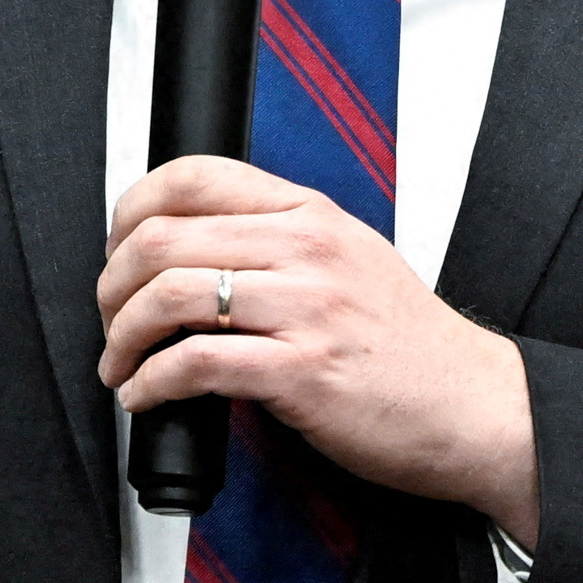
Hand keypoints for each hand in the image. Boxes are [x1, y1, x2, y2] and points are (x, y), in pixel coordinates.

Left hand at [96, 155, 537, 546]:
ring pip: (169, 295)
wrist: (474, 407)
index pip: (194, 176)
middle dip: (112, 284)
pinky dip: (152, 383)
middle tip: (109, 319)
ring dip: (122, 337)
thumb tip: (196, 249)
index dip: (131, 210)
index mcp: (311, 214)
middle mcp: (305, 250)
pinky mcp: (303, 373)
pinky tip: (146, 396)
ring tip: (120, 364)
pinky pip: (197, 363)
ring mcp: (306, 309)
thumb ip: (282, 243)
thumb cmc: (409, 346)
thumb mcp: (351, 260)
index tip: (116, 249)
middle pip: (163, 236)